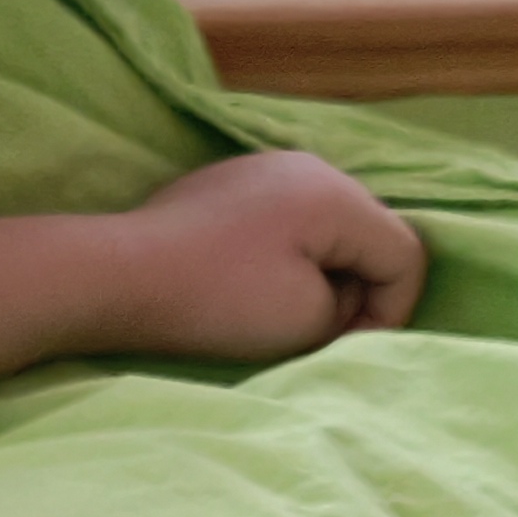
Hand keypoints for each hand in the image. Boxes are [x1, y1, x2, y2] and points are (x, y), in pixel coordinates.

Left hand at [0, 152, 425, 383]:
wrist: (113, 275)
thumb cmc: (212, 300)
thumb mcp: (302, 318)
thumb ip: (348, 308)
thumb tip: (341, 298)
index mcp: (337, 192)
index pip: (405, 252)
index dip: (392, 312)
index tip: (348, 350)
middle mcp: (307, 166)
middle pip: (368, 234)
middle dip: (355, 292)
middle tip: (314, 337)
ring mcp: (263, 170)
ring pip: (326, 230)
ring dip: (318, 278)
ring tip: (276, 317)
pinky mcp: (226, 188)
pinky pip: (282, 224)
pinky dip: (282, 261)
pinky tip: (242, 291)